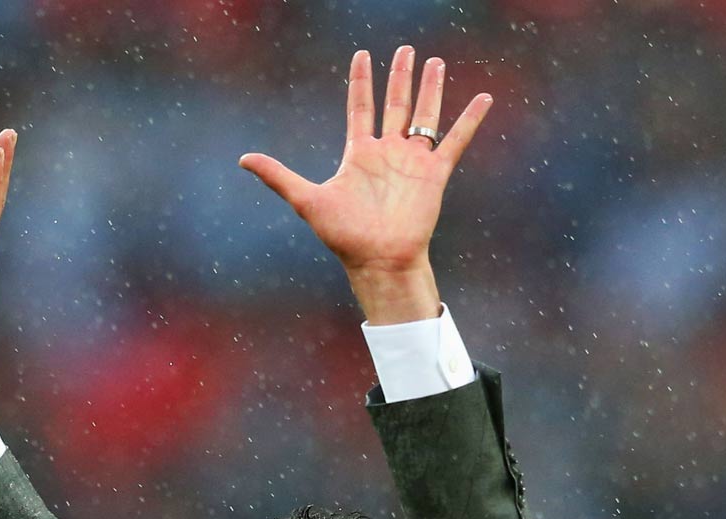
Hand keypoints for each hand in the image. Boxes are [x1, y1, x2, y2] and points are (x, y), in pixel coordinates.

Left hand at [239, 49, 490, 323]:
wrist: (379, 260)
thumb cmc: (344, 236)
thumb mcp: (306, 199)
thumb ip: (278, 176)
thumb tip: (242, 159)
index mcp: (360, 154)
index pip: (360, 108)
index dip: (360, 81)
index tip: (361, 55)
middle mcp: (388, 153)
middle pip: (395, 104)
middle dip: (399, 76)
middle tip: (406, 50)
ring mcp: (412, 162)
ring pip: (424, 115)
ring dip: (430, 89)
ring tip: (435, 62)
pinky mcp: (434, 174)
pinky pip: (455, 141)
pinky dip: (470, 120)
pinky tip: (484, 98)